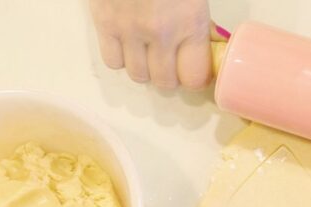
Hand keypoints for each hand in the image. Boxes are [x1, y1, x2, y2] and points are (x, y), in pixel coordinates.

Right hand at [89, 0, 221, 88]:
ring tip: (146, 49)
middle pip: (164, 83)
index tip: (192, 68)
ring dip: (144, 67)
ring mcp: (130, 29)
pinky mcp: (103, 21)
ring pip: (137, 75)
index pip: (194, 78)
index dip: (193, 76)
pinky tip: (126, 40)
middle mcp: (161, 32)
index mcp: (191, 21)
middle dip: (168, 75)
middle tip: (169, 61)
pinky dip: (120, 56)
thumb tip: (206, 40)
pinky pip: (112, 61)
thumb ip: (199, 18)